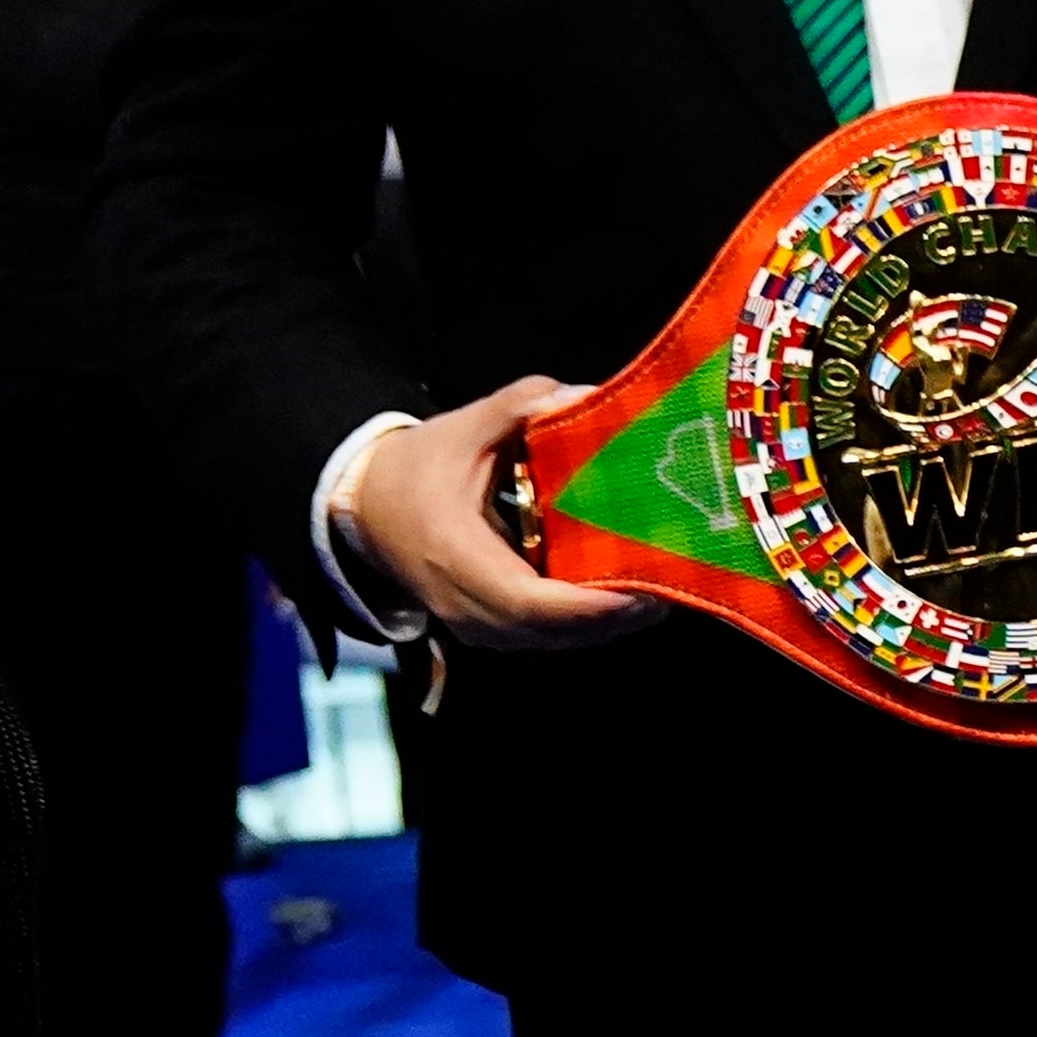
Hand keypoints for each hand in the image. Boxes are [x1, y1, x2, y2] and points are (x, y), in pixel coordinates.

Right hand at [346, 378, 665, 645]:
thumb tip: (583, 395)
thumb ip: (519, 405)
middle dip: (614, 616)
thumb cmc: (416, 466)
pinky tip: (624, 595)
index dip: (589, 606)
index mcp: (454, 555)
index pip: (528, 602)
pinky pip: (543, 636)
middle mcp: (463, 603)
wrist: (365, 505)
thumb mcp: (464, 427)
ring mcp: (472, 624)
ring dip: (606, 623)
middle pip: (551, 631)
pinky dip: (585, 622)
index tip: (644, 592)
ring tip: (660, 589)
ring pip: (551, 640)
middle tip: (672, 584)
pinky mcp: (486, 628)